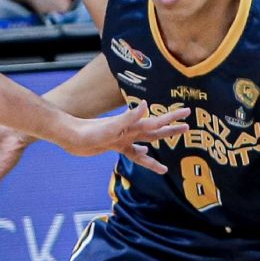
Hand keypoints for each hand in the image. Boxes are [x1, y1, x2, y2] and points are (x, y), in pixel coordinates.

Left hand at [53, 101, 188, 173]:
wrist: (70, 136)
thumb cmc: (88, 131)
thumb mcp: (110, 126)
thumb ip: (128, 117)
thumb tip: (146, 105)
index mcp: (131, 126)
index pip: (157, 121)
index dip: (172, 118)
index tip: (188, 112)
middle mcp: (130, 131)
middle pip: (156, 131)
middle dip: (171, 129)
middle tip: (188, 127)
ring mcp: (123, 139)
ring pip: (146, 143)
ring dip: (158, 145)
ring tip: (171, 155)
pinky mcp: (114, 146)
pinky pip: (132, 152)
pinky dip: (141, 155)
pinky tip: (145, 156)